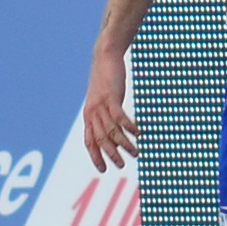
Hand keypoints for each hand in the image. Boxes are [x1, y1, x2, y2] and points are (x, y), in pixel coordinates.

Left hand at [80, 47, 135, 168]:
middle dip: (111, 154)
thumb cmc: (105, 78)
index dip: (95, 156)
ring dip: (124, 144)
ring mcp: (101, 104)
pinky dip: (129, 127)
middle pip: (100, 139)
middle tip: (121, 165)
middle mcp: (92, 112)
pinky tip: (138, 133)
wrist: (104, 56)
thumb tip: (113, 125)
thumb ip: (104, 111)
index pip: (89, 141)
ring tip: (136, 152)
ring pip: (111, 131)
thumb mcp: (102, 97)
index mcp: (89, 114)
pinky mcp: (111, 96)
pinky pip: (120, 117)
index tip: (103, 169)